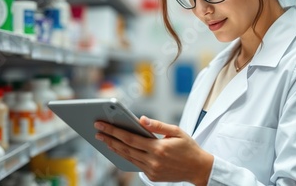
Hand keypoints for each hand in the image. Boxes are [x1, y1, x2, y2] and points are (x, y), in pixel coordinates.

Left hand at [94, 116, 212, 184]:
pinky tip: (118, 150)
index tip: (101, 125)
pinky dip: (125, 157)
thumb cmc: (189, 147)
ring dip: (114, 149)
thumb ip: (158, 125)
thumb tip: (141, 118)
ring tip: (104, 140)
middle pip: (125, 149)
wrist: (199, 169)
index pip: (130, 138)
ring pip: (128, 158)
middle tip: (97, 131)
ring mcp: (152, 170)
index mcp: (158, 148)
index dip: (113, 131)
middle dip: (109, 139)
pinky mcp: (152, 177)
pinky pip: (135, 165)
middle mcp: (153, 161)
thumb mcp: (177, 132)